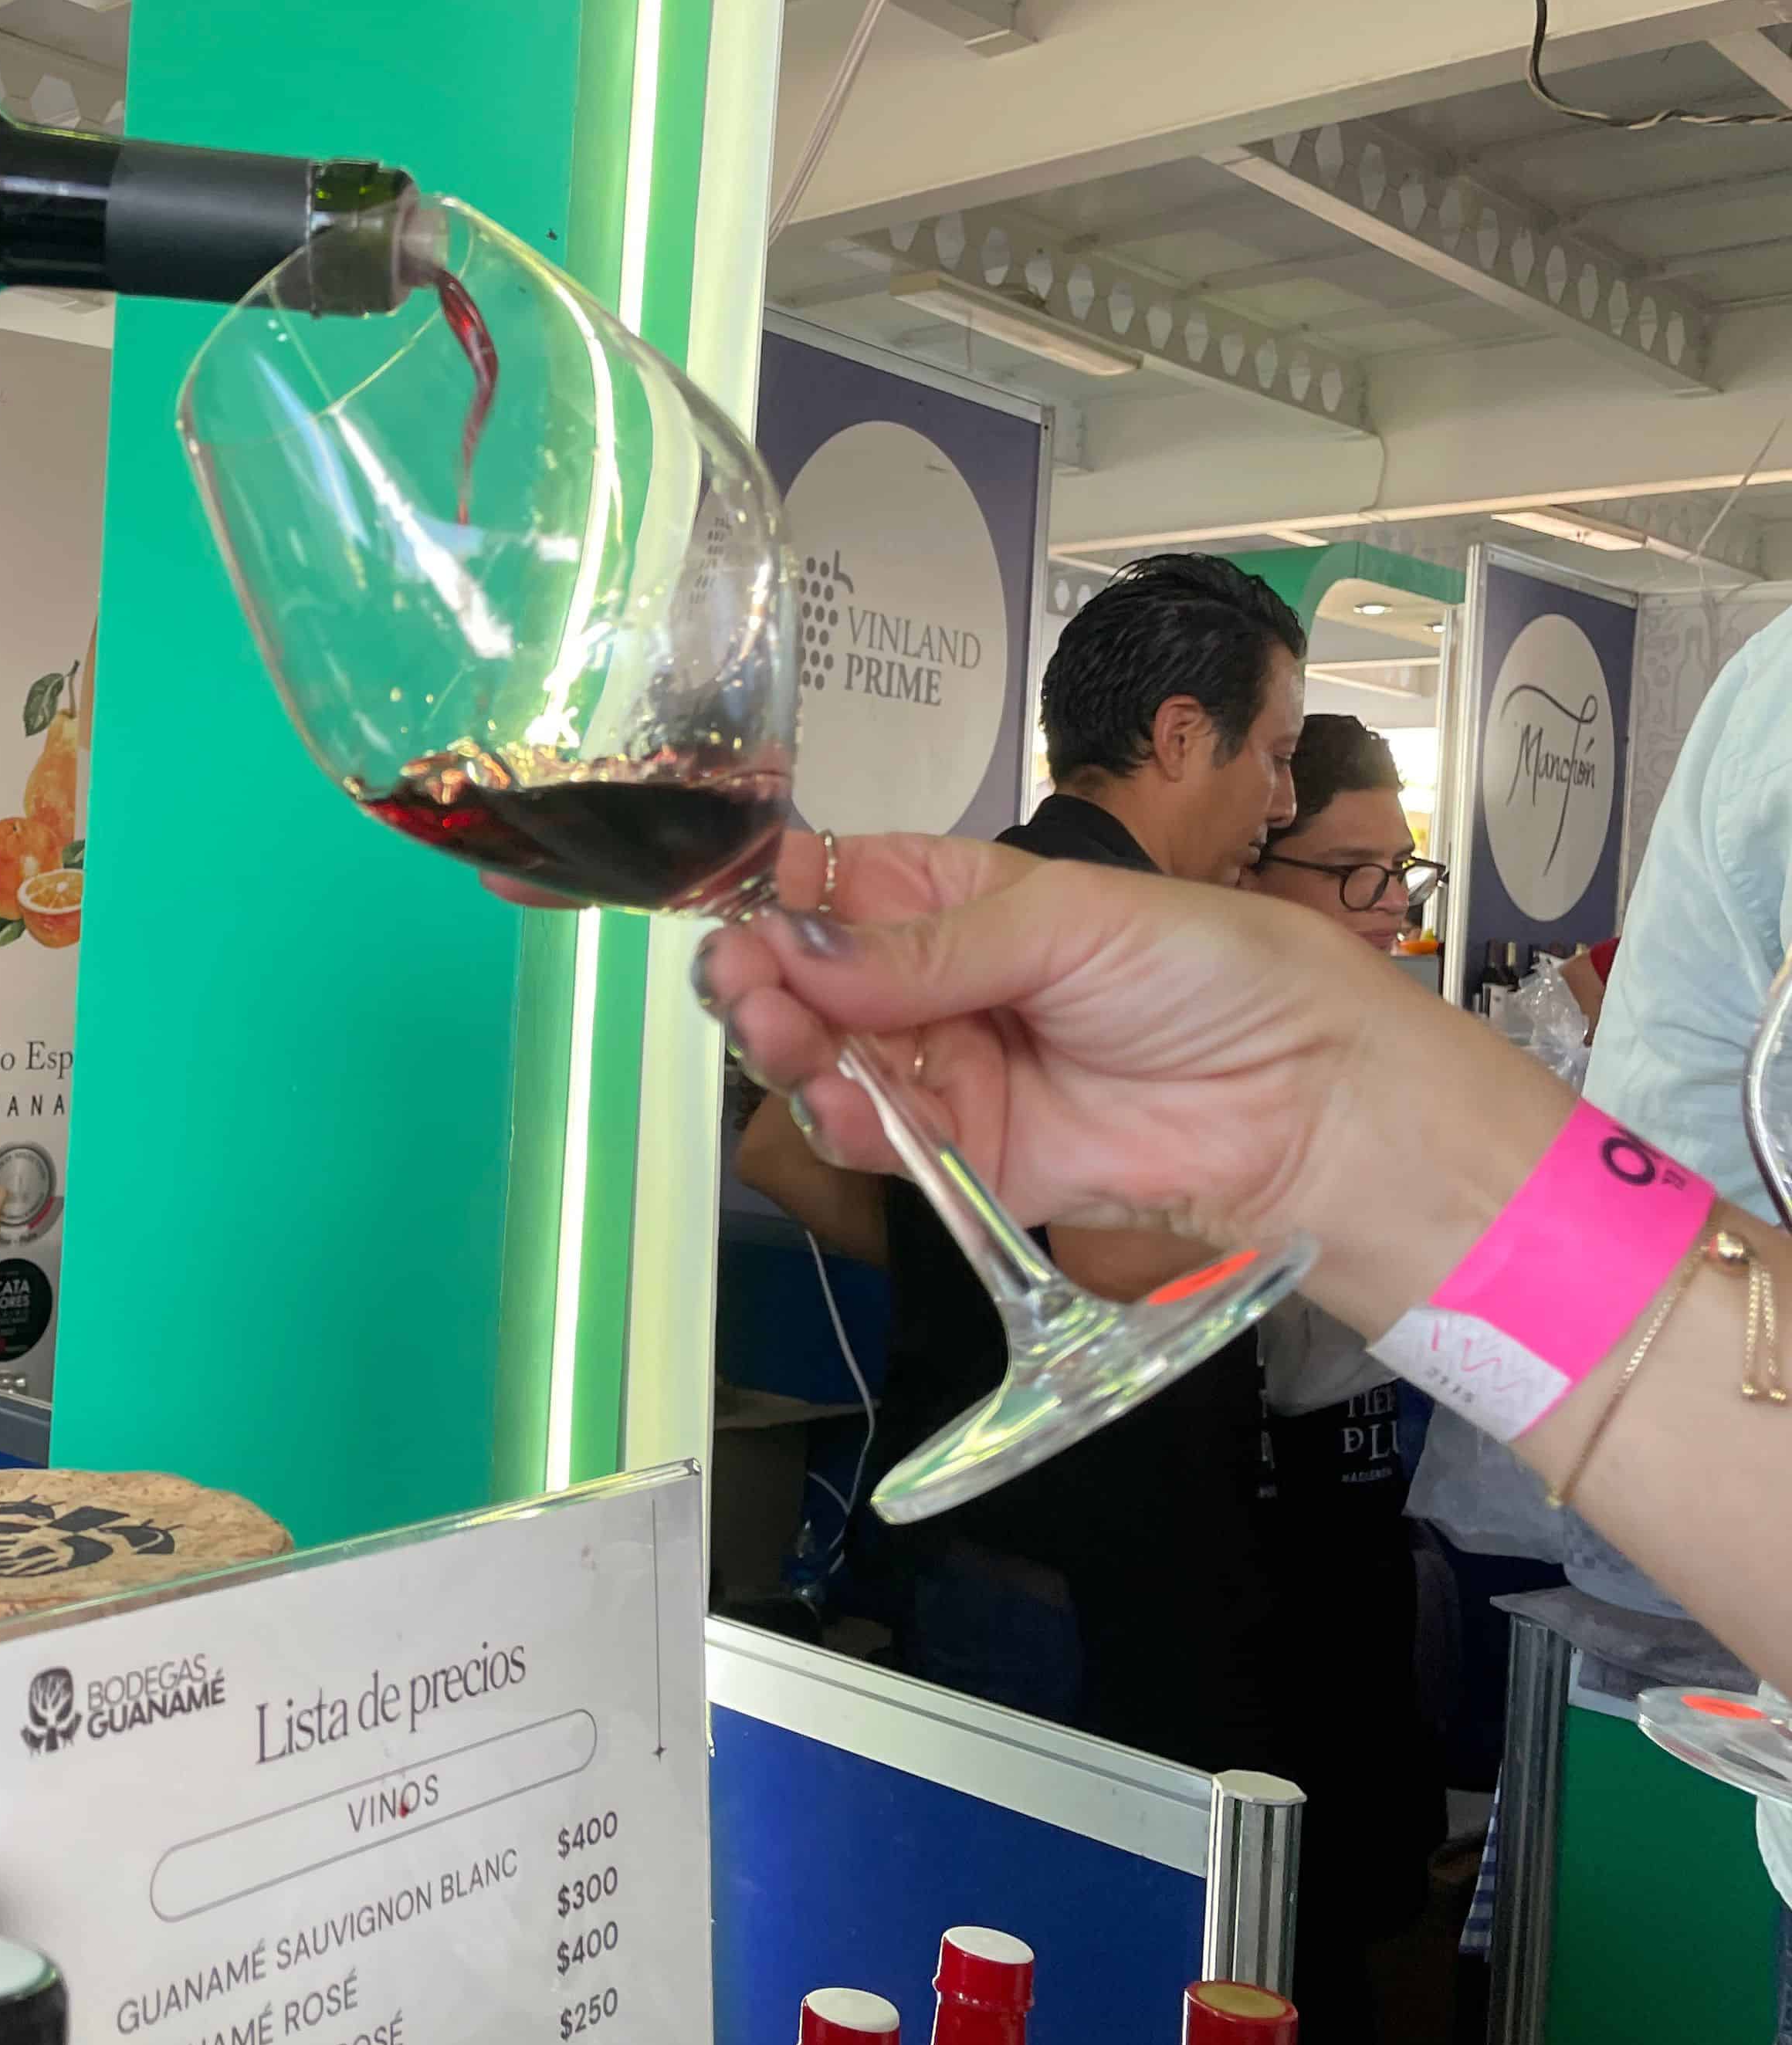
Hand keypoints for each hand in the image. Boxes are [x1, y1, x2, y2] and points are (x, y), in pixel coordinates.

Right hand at [693, 832, 1393, 1250]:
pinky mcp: (970, 1157)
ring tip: (782, 1040)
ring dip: (791, 1052)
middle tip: (740, 985)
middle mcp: (933, 983)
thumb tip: (797, 941)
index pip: (833, 887)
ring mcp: (947, 1072)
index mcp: (953, 898)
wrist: (1310, 1098)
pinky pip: (883, 1145)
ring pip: (829, 1063)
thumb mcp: (1069, 920)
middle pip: (809, 982)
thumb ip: (929, 945)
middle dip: (764, 980)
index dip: (775, 897)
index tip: (735, 911)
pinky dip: (846, 1128)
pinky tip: (837, 1104)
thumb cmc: (1212, 970)